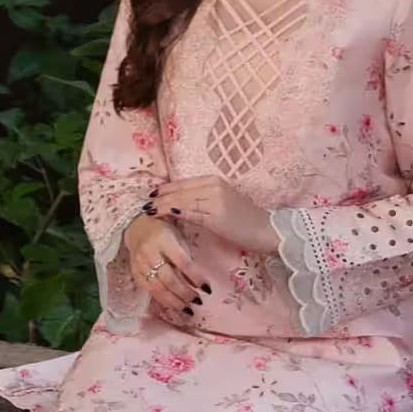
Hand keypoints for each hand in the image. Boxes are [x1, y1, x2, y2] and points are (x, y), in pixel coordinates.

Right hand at [123, 214, 208, 317]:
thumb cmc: (163, 232)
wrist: (136, 227)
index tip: (206, 288)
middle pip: (169, 279)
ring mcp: (140, 265)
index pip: (182, 262)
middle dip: (184, 293)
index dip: (195, 277)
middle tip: (197, 301)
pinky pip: (150, 291)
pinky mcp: (135, 274)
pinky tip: (173, 306)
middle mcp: (150, 253)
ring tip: (188, 309)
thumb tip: (197, 282)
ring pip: (158, 288)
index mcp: (164, 240)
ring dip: (174, 301)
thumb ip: (186, 256)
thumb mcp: (177, 237)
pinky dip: (163, 300)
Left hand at [144, 175, 277, 254]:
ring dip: (163, 205)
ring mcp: (215, 199)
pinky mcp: (216, 215)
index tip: (151, 195)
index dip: (165, 188)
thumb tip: (180, 204)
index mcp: (215, 181)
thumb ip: (203, 200)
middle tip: (144, 204)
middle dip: (160, 196)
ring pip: (182, 200)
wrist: (268, 230)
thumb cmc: (246, 221)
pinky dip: (175, 212)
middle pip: (179, 190)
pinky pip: (191, 212)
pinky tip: (164, 214)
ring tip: (149, 211)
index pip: (183, 183)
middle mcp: (214, 186)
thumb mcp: (223, 204)